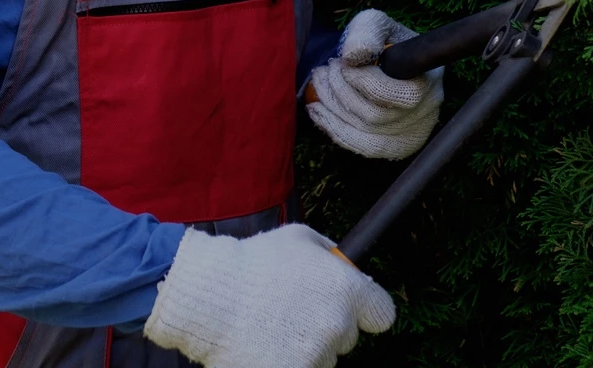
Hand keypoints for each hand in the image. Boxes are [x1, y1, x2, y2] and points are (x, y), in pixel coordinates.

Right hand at [144, 224, 394, 367]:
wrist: (210, 296)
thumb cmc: (252, 262)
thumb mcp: (297, 237)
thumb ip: (329, 253)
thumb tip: (346, 267)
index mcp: (346, 290)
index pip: (382, 314)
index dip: (366, 310)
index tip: (352, 309)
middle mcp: (337, 326)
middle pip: (346, 337)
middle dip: (325, 326)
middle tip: (292, 312)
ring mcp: (315, 356)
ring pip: (321, 358)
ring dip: (304, 347)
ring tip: (270, 326)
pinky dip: (284, 361)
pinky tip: (263, 344)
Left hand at [307, 9, 443, 158]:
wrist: (387, 62)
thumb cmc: (382, 41)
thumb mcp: (376, 25)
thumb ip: (367, 32)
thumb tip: (354, 56)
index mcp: (428, 79)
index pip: (400, 94)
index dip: (365, 82)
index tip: (342, 63)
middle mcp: (427, 111)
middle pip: (376, 115)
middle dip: (340, 91)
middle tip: (324, 70)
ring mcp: (414, 132)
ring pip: (366, 132)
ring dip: (333, 109)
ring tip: (318, 85)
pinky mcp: (398, 146)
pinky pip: (364, 147)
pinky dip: (336, 129)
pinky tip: (318, 111)